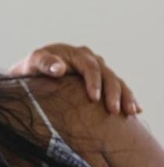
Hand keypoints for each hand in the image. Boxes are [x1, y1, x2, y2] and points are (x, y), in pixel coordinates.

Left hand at [8, 43, 139, 114]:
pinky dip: (126, 98)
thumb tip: (59, 68)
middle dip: (113, 92)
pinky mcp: (99, 80)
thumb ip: (44, 64)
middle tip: (113, 110)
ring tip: (130, 112)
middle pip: (107, 74)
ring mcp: (96, 69)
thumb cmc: (31, 69)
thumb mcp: (33, 63)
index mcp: (74, 53)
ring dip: (125, 96)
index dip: (94, 81)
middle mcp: (89, 59)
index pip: (89, 66)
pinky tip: (135, 111)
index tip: (93, 98)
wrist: (32, 74)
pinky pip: (117, 87)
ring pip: (116, 81)